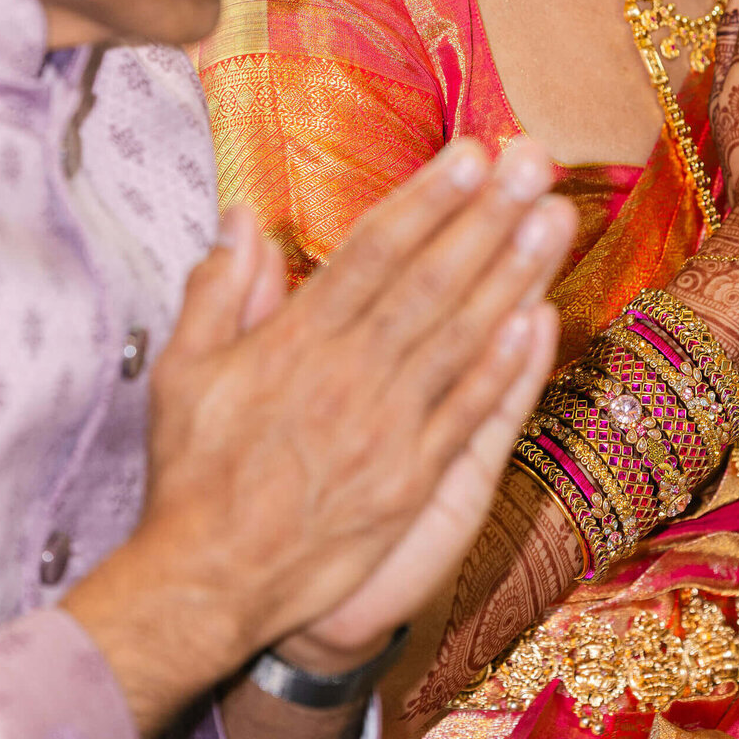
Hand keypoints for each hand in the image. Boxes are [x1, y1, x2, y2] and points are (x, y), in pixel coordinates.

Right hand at [62, 137, 576, 738]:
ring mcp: (388, 430)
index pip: (374, 252)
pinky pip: (469, 415)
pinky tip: (540, 320)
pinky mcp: (413, 482)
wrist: (210, 584)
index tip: (471, 153)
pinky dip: (506, 369)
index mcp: (295, 340)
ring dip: (514, 274)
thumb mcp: (183, 370)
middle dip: (488, 217)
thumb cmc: (194, 472)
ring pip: (462, 337)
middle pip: (431, 281)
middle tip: (535, 161)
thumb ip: (219, 289)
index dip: (428, 199)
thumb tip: (242, 216)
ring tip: (555, 217)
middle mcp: (349, 376)